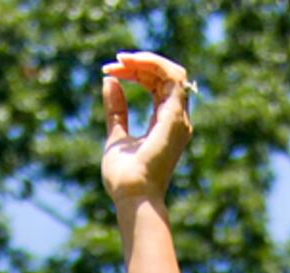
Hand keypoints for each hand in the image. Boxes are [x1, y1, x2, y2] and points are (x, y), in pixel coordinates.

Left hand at [98, 51, 194, 206]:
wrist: (132, 195)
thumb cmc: (124, 176)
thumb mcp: (116, 136)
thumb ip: (116, 109)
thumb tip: (110, 80)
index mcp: (166, 123)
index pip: (157, 86)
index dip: (137, 73)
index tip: (111, 70)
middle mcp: (178, 119)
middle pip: (165, 76)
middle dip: (139, 64)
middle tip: (114, 62)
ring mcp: (179, 118)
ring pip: (172, 72)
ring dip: (146, 61)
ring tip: (121, 60)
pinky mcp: (175, 117)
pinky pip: (173, 78)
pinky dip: (153, 65)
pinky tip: (131, 63)